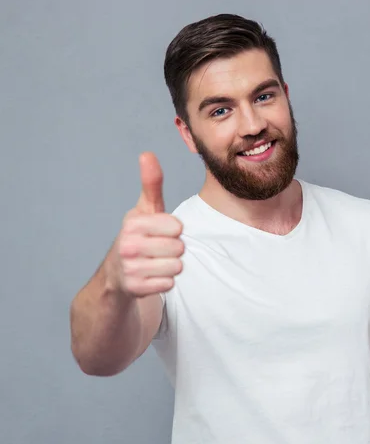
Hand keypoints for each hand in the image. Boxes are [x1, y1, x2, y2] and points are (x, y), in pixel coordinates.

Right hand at [113, 152, 183, 296]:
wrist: (116, 275)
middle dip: (174, 251)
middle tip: (158, 250)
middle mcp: (127, 245)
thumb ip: (151, 184)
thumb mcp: (145, 210)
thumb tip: (147, 154)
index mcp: (133, 223)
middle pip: (178, 248)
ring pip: (176, 267)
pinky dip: (165, 282)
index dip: (175, 231)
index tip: (162, 232)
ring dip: (171, 267)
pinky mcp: (135, 288)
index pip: (177, 228)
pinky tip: (152, 277)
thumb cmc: (139, 237)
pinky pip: (169, 284)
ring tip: (156, 263)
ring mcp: (130, 268)